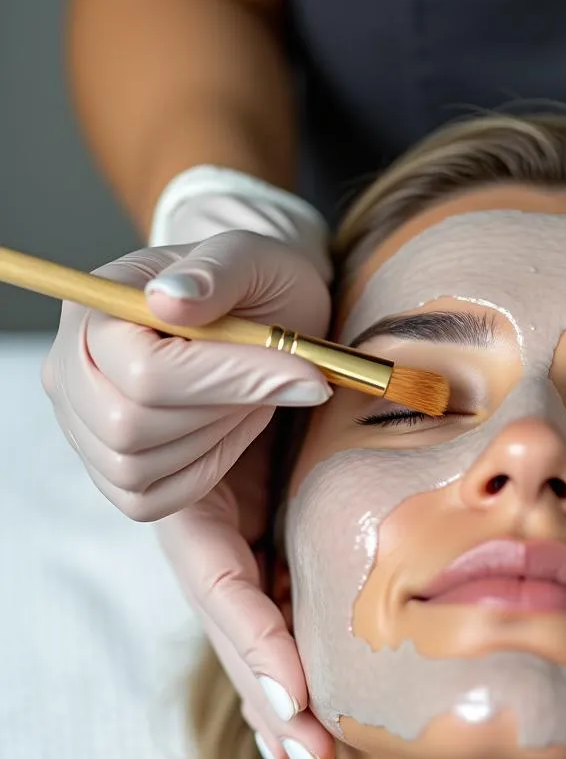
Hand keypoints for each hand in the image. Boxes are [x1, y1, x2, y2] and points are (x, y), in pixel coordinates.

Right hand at [42, 226, 336, 758]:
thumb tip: (167, 307)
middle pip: (165, 507)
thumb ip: (210, 271)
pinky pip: (220, 600)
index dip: (225, 404)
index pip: (148, 403)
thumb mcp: (246, 256)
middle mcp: (118, 436)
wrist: (267, 298)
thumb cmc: (256, 272)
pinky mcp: (204, 518)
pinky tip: (291, 741)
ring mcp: (160, 487)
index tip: (313, 423)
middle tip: (312, 732)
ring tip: (311, 742)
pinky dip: (256, 670)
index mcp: (110, 360)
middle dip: (255, 598)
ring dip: (264, 639)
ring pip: (203, 575)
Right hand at [43, 232, 330, 520]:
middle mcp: (68, 369)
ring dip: (215, 440)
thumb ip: (216, 272)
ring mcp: (82, 424)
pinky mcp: (108, 468)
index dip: (232, 381)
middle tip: (275, 379)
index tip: (305, 373)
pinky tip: (227, 429)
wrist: (256, 311)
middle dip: (223, 410)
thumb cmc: (253, 283)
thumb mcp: (252, 258)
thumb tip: (172, 298)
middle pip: (133, 428)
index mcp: (92, 310)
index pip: (146, 375)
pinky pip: (148, 500)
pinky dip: (202, 472)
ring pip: (140, 469)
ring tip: (247, 397)